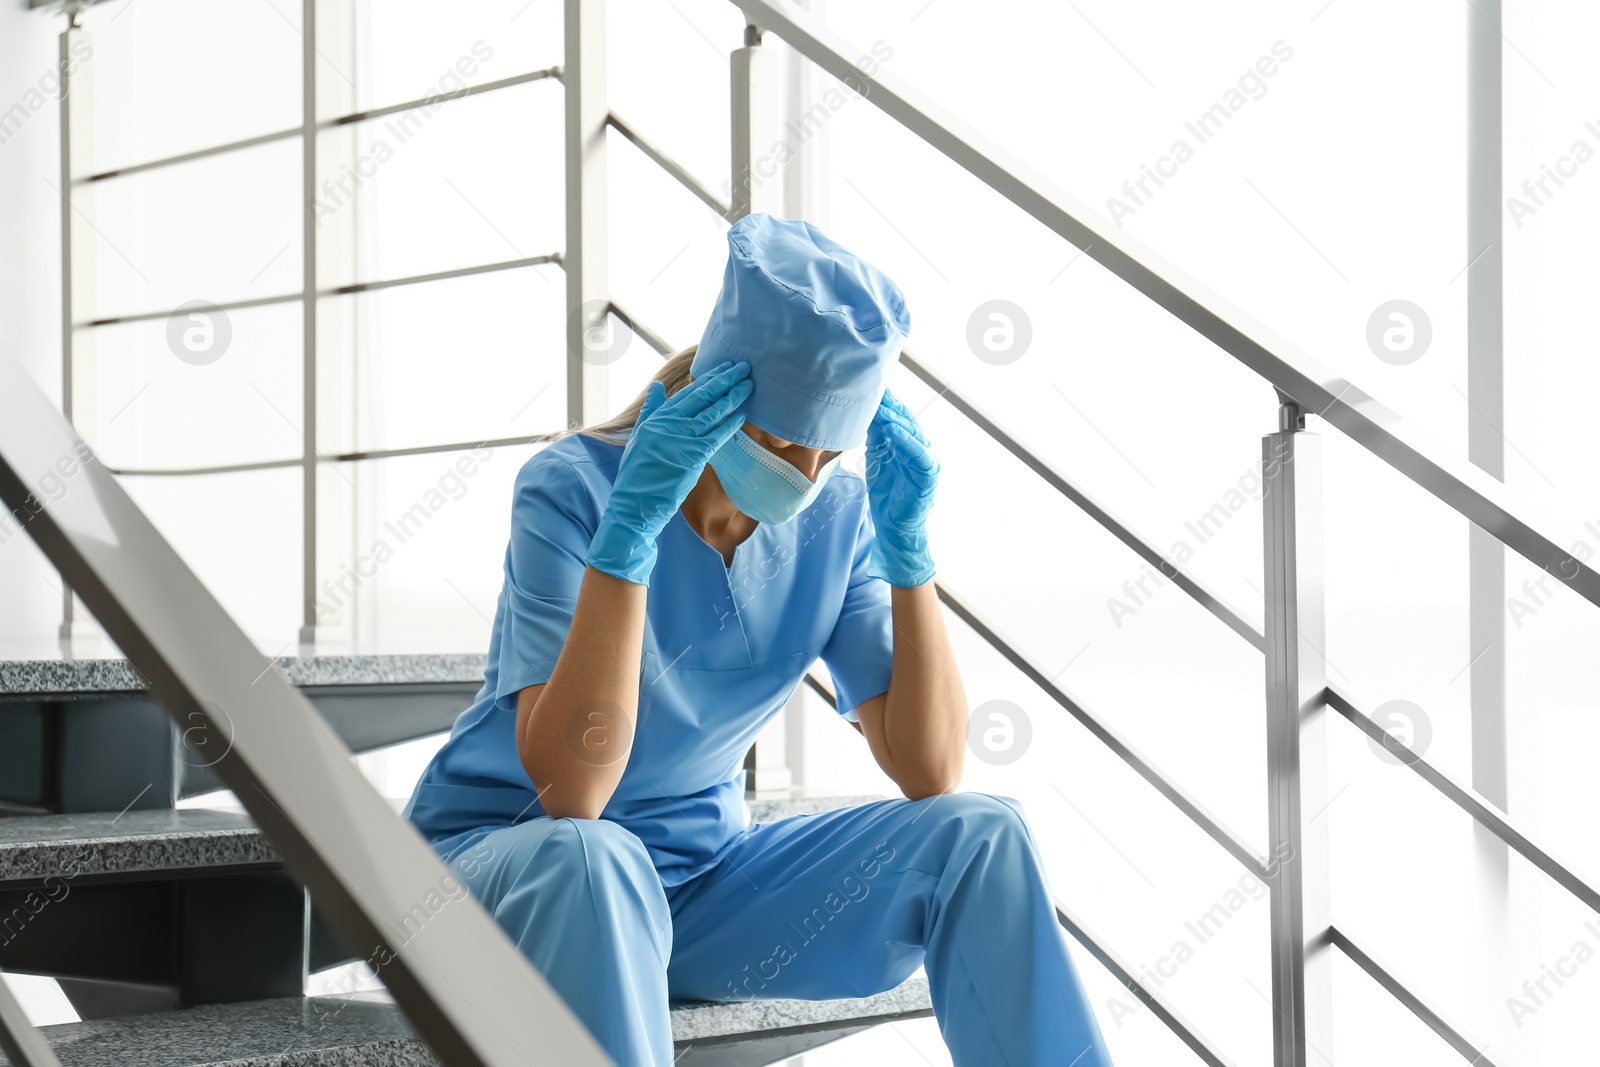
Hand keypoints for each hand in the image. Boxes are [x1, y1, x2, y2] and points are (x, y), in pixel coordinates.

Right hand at [587, 361, 752, 583]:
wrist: (635, 504)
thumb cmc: (637, 473)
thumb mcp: (639, 436)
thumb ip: (651, 410)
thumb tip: (657, 386)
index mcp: (657, 417)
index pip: (688, 392)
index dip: (709, 377)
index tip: (724, 367)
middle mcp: (669, 423)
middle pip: (703, 396)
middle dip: (725, 380)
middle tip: (743, 367)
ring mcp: (681, 438)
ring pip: (713, 413)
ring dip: (732, 398)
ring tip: (748, 385)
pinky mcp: (692, 456)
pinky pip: (716, 437)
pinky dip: (730, 425)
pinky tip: (742, 415)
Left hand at [864, 390, 938, 586]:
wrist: (893, 525)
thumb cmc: (887, 493)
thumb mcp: (876, 459)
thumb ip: (875, 437)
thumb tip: (865, 412)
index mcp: (907, 443)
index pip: (897, 417)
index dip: (886, 403)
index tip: (870, 388)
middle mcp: (919, 448)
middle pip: (906, 421)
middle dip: (891, 406)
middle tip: (874, 391)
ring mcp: (925, 460)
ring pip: (913, 434)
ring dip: (896, 420)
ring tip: (881, 409)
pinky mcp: (928, 475)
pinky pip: (919, 454)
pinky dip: (906, 441)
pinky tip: (893, 431)